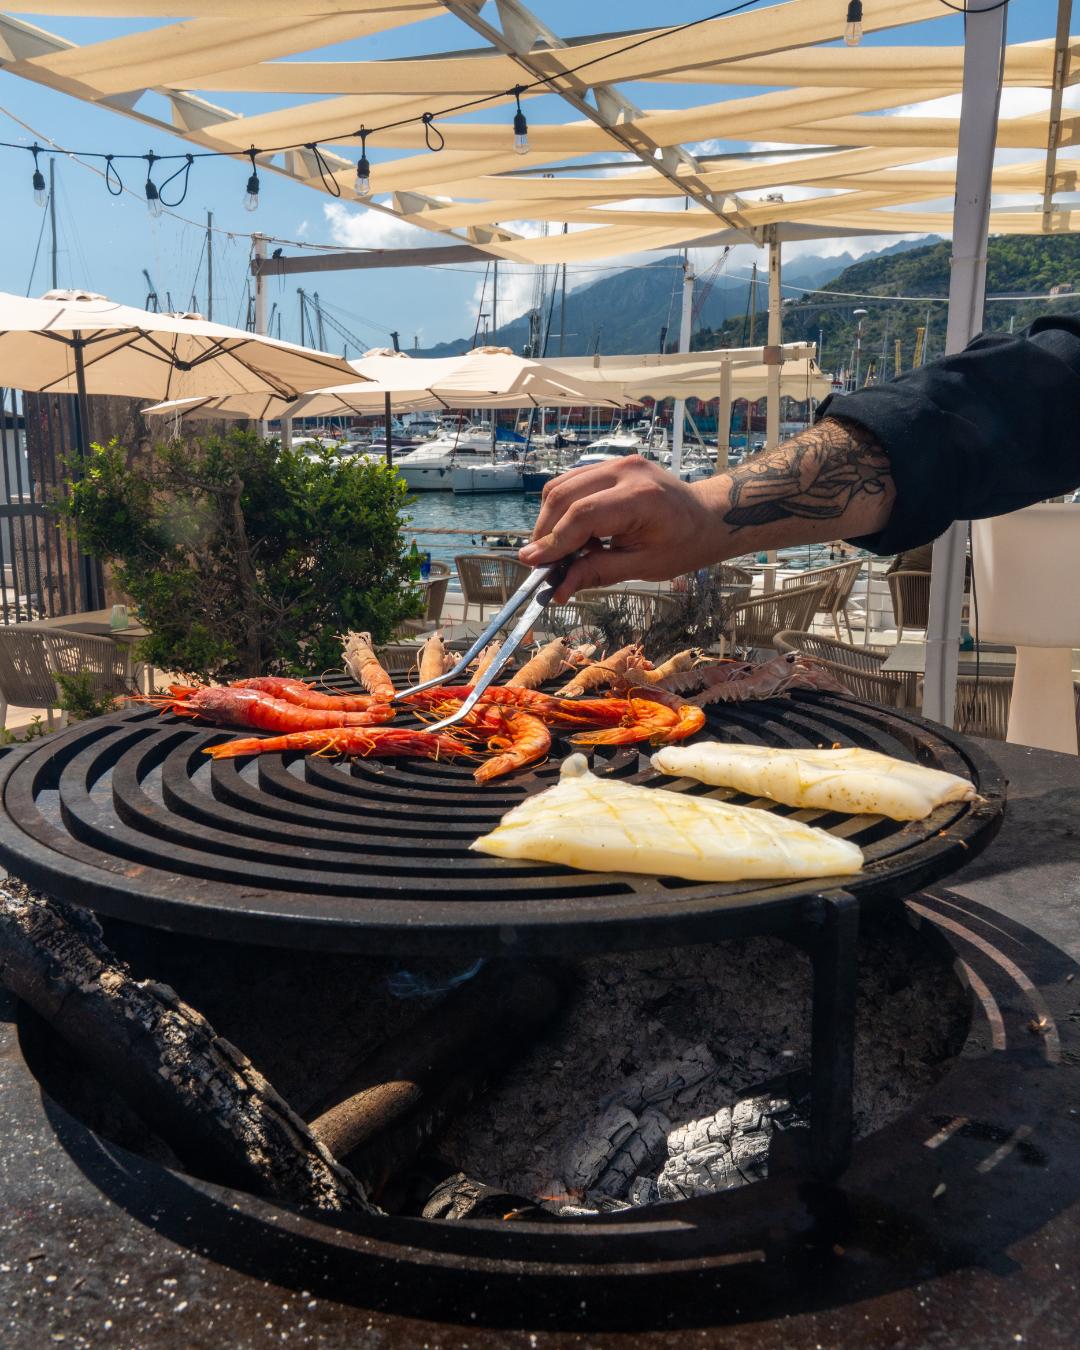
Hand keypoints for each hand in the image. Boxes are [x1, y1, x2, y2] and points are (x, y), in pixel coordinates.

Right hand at [518, 456, 719, 601]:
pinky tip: (574, 535)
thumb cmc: (683, 544)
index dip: (554, 542)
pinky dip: (563, 509)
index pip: (582, 515)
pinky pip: (573, 483)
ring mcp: (617, 463)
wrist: (707, 517)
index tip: (533, 564)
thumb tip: (558, 589)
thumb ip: (598, 572)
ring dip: (550, 520)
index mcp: (640, 497)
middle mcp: (625, 471)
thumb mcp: (643, 566)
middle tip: (540, 564)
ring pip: (562, 486)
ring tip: (558, 551)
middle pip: (564, 496)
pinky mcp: (611, 465)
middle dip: (545, 532)